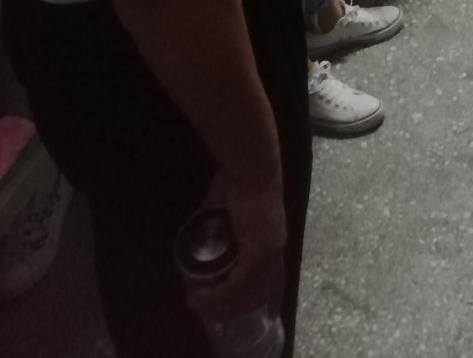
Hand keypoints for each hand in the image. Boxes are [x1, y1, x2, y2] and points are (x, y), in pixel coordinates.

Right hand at [188, 175, 285, 322]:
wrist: (251, 167)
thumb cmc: (242, 180)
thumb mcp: (234, 210)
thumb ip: (227, 223)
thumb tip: (210, 231)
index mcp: (272, 241)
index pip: (267, 281)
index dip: (249, 296)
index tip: (227, 305)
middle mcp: (275, 250)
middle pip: (256, 293)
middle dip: (230, 305)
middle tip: (205, 306)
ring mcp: (269, 252)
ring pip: (246, 293)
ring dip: (220, 302)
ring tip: (198, 302)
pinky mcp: (259, 251)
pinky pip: (238, 284)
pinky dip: (220, 294)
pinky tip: (203, 296)